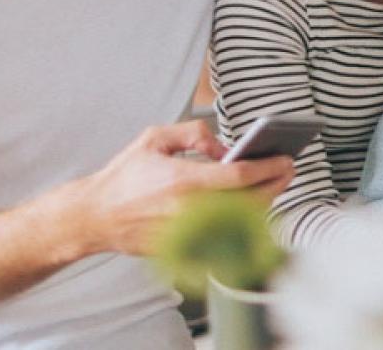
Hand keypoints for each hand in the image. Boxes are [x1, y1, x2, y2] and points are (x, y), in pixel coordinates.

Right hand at [76, 120, 294, 254]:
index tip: (286, 159)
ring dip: (263, 201)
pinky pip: (225, 235)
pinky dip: (241, 221)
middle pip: (251, 201)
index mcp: (184, 180)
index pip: (241, 176)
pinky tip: (249, 205)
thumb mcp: (154, 138)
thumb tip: (224, 147)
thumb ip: (194, 133)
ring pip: (242, 221)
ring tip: (272, 184)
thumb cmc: (125, 176)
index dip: (270, 167)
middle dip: (276, 184)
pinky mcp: (186, 248)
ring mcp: (190, 233)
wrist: (95, 217)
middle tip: (287, 170)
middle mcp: (190, 210)